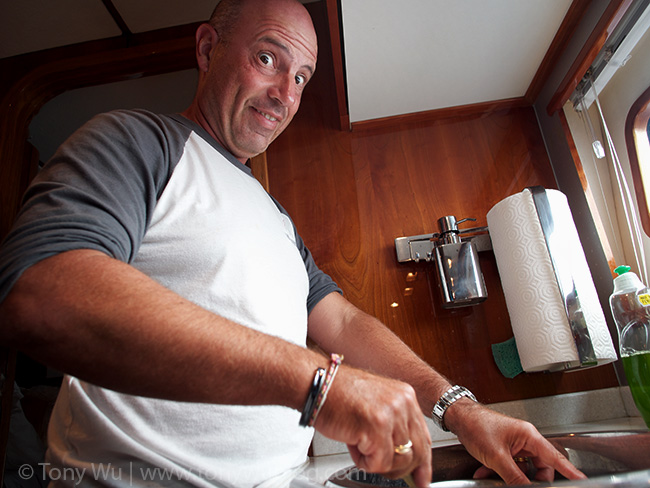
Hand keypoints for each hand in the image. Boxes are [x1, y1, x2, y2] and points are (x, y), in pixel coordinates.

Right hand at [314, 367, 431, 487]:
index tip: (422, 478)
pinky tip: (353, 445)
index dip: (424, 462)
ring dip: (377, 462)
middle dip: (402, 470)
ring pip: (399, 461)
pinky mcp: (376, 428)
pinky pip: (379, 464)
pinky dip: (363, 462)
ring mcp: (391, 415)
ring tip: (361, 448)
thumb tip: (404, 454)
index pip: (424, 437)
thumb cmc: (338, 395)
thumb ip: (394, 426)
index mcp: (405, 396)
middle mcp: (402, 403)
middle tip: (387, 472)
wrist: (318, 384)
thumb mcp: (376, 404)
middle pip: (417, 452)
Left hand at [448, 402, 586, 484]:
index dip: (570, 471)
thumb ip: (514, 477)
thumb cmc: (476, 424)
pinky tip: (485, 474)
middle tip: (523, 486)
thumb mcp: (497, 457)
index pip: (556, 457)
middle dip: (530, 480)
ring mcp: (515, 445)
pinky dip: (499, 473)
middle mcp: (525, 440)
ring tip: (493, 478)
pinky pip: (509, 466)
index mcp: (529, 436)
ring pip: (522, 470)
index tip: (582, 480)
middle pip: (540, 468)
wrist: (458, 417)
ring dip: (510, 478)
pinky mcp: (504, 449)